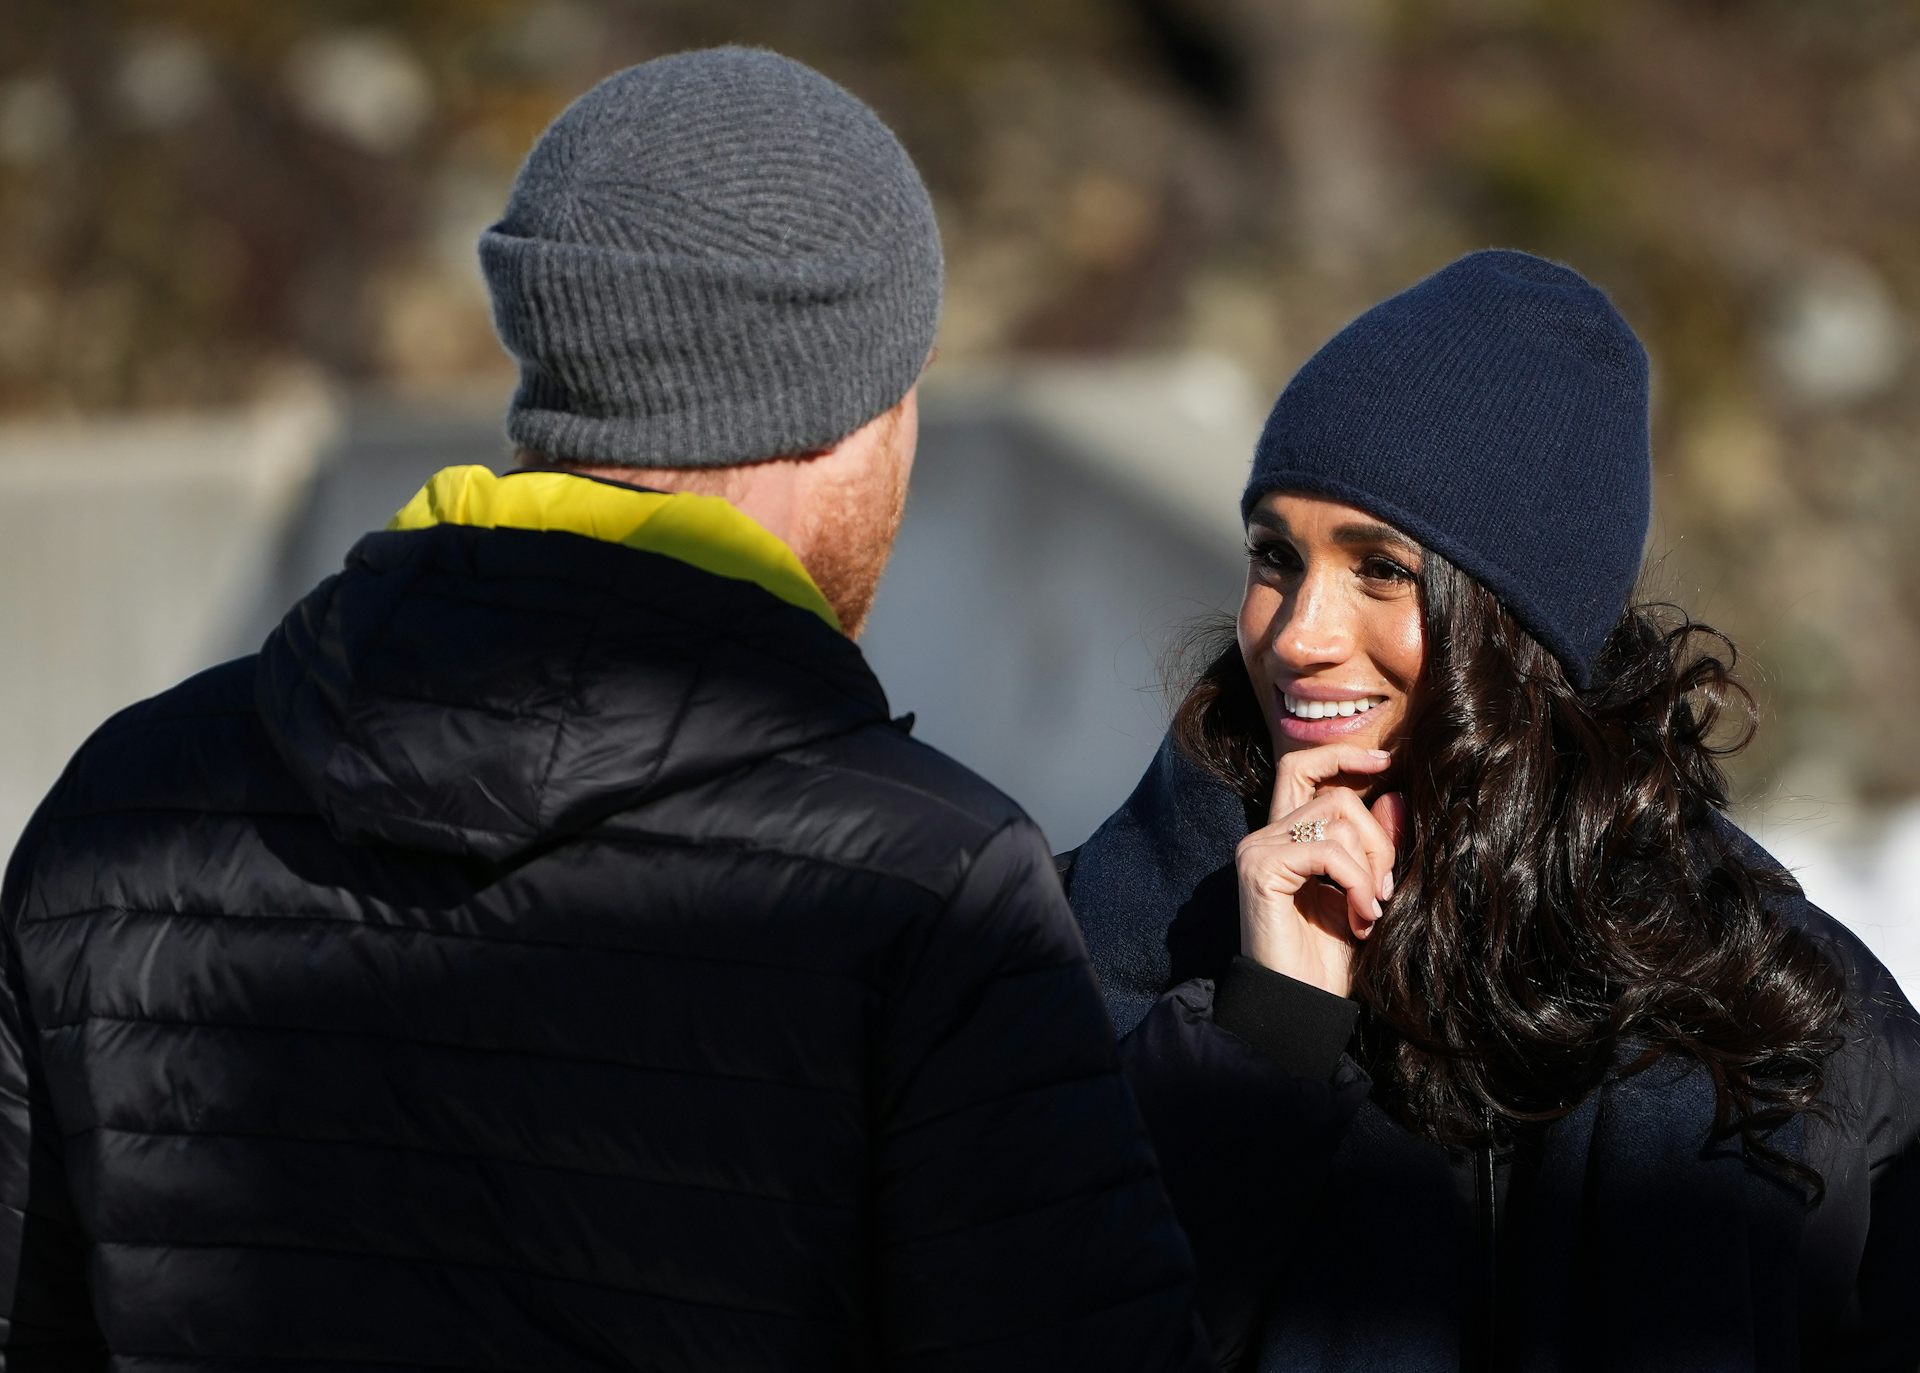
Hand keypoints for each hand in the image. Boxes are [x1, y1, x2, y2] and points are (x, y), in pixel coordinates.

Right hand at [1235, 744, 1408, 998]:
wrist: (1299, 1005)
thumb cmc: (1326, 960)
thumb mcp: (1362, 892)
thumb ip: (1374, 845)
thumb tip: (1394, 795)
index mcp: (1283, 837)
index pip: (1301, 767)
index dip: (1342, 755)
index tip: (1386, 762)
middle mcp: (1263, 836)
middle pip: (1333, 793)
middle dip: (1375, 835)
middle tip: (1385, 886)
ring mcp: (1257, 850)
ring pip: (1335, 820)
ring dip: (1369, 868)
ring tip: (1370, 911)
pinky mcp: (1260, 869)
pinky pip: (1327, 851)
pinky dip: (1356, 881)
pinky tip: (1362, 916)